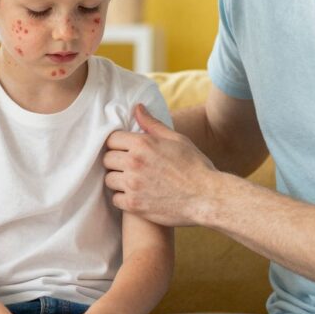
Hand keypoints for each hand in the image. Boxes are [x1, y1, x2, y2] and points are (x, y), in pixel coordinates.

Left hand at [103, 104, 217, 226]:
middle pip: (107, 159)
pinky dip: (123, 198)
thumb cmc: (194, 166)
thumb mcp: (176, 139)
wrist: (207, 197)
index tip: (126, 150)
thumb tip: (137, 108)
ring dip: (118, 180)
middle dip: (116, 161)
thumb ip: (152, 125)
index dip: (118, 144)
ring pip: (108, 180)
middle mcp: (134, 163)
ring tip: (133, 181)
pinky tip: (136, 195)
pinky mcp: (134, 205)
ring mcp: (133, 185)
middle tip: (130, 166)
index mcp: (142, 144)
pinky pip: (115, 199)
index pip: (111, 139)